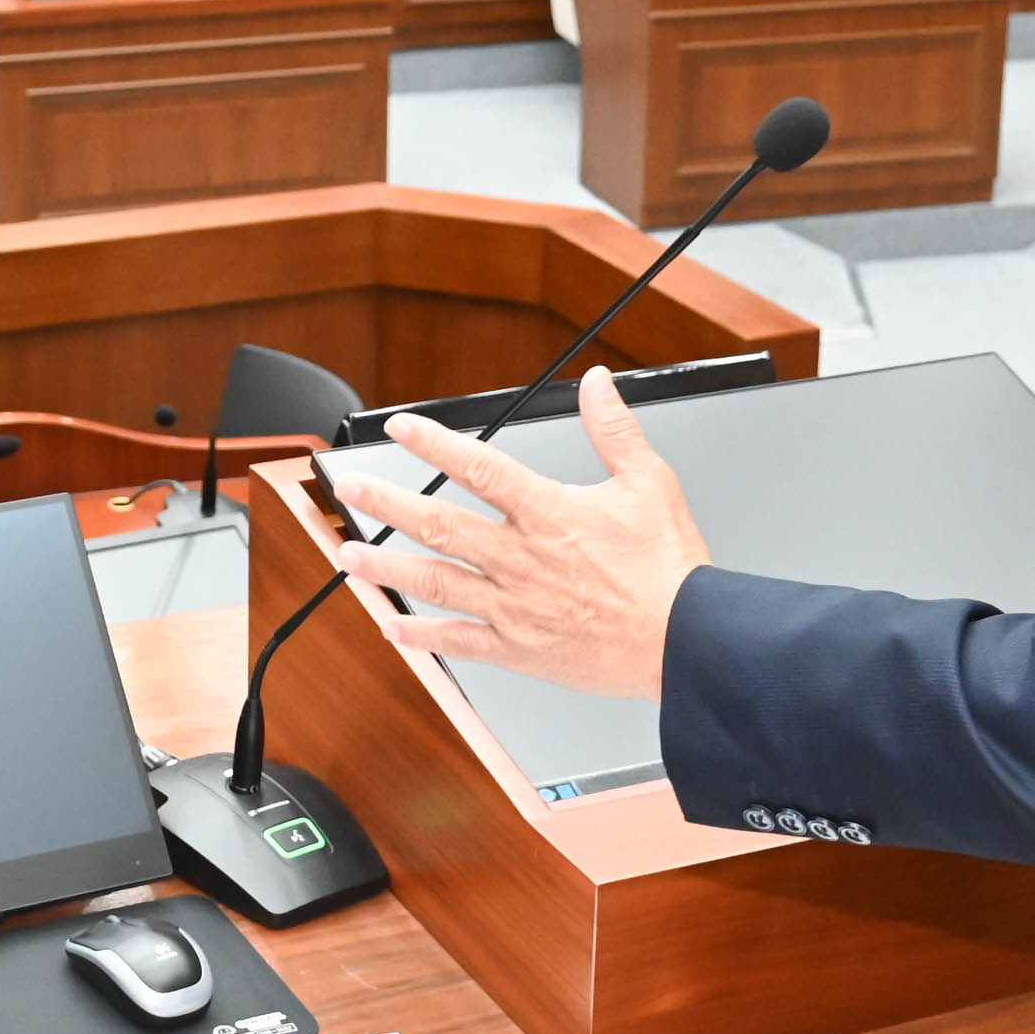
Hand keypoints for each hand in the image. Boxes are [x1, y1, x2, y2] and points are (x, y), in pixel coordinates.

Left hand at [325, 367, 707, 701]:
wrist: (685, 643)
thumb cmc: (669, 570)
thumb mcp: (649, 484)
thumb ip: (615, 430)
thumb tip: (597, 384)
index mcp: (548, 514)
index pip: (478, 468)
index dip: (434, 443)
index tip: (401, 427)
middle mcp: (521, 559)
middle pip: (438, 524)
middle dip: (386, 503)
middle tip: (350, 488)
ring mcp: (515, 607)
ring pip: (435, 582)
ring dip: (387, 567)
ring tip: (349, 555)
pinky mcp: (519, 649)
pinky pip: (459, 641)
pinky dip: (422, 636)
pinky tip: (394, 627)